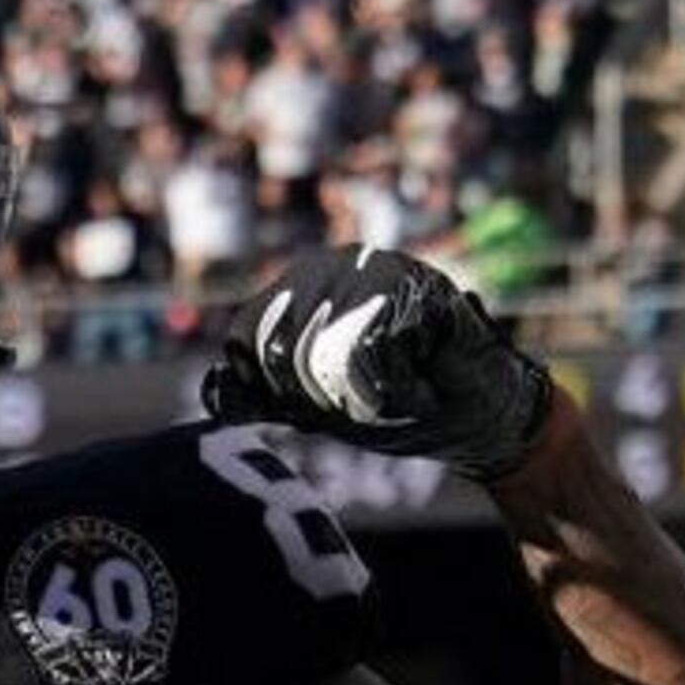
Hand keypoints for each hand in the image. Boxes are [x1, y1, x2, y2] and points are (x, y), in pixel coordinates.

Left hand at [201, 245, 553, 479]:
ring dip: (365, 395)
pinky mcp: (416, 283)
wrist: (472, 418)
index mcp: (296, 290)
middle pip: (282, 347)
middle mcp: (330, 266)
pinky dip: (399, 387)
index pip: (245, 338)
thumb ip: (265, 395)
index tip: (319, 407)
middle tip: (368, 400)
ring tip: (398, 389)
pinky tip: (424, 382)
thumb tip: (212, 393)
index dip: (277, 389)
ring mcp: (374, 268)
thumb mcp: (315, 407)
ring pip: (327, 347)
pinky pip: (376, 348)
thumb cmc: (394, 404)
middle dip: (323, 396)